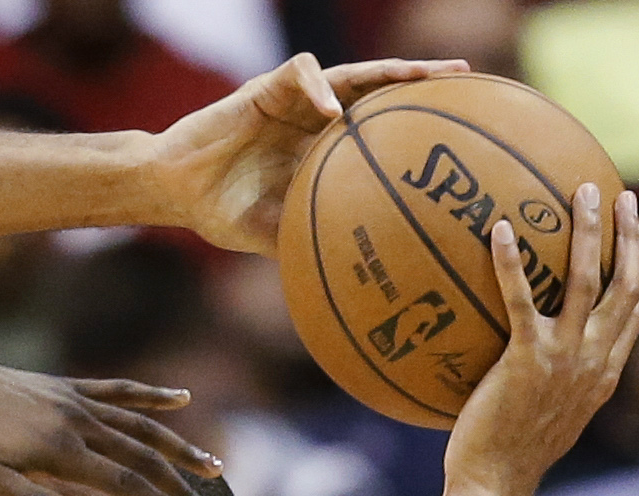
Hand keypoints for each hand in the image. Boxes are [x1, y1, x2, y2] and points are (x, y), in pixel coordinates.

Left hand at [0, 358, 223, 495]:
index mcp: (63, 452)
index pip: (127, 483)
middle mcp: (78, 422)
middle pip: (143, 456)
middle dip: (182, 483)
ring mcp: (73, 400)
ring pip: (140, 424)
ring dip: (178, 445)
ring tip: (212, 463)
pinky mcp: (63, 387)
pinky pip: (117, 390)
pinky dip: (150, 397)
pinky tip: (179, 397)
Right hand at [151, 54, 469, 255]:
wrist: (173, 189)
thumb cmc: (218, 211)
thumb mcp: (272, 233)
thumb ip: (309, 241)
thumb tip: (349, 283)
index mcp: (322, 145)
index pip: (380, 124)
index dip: (415, 123)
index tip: (457, 131)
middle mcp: (316, 115)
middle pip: (380, 88)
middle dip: (421, 79)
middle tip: (465, 78)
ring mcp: (295, 99)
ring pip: (352, 72)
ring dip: (388, 70)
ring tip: (421, 75)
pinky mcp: (266, 88)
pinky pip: (303, 75)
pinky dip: (320, 88)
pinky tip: (333, 114)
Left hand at [446, 185, 638, 495]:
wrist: (497, 482)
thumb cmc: (510, 457)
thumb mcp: (550, 419)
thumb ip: (555, 387)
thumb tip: (535, 369)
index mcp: (604, 372)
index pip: (635, 312)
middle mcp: (594, 359)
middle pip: (625, 284)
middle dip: (628, 236)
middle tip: (623, 195)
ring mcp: (564, 357)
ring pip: (587, 280)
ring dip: (588, 231)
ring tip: (581, 192)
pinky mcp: (526, 359)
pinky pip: (520, 300)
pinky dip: (511, 262)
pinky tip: (499, 230)